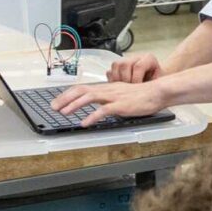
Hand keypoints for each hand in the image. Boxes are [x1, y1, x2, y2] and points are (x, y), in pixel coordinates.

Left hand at [49, 78, 168, 125]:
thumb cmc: (144, 95)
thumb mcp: (123, 94)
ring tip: (63, 112)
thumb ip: (110, 98)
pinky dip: (92, 116)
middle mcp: (108, 90)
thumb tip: (100, 105)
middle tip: (53, 107)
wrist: (158, 92)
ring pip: (89, 97)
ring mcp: (114, 97)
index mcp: (108, 88)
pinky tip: (84, 122)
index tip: (58, 101)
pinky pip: (103, 110)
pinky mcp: (121, 105)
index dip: (68, 94)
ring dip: (74, 105)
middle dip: (65, 98)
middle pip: (81, 90)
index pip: (83, 88)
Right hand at [103, 52, 165, 84]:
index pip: (138, 66)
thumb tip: (142, 91)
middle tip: (129, 90)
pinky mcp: (117, 66)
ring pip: (115, 66)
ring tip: (123, 88)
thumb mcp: (158, 82)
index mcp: (148, 59)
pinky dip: (112, 81)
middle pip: (124, 65)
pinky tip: (119, 87)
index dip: (136, 79)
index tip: (137, 88)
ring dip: (117, 80)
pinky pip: (110, 72)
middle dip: (126, 80)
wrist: (153, 78)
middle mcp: (136, 57)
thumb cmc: (156, 81)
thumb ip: (151, 85)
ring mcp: (125, 60)